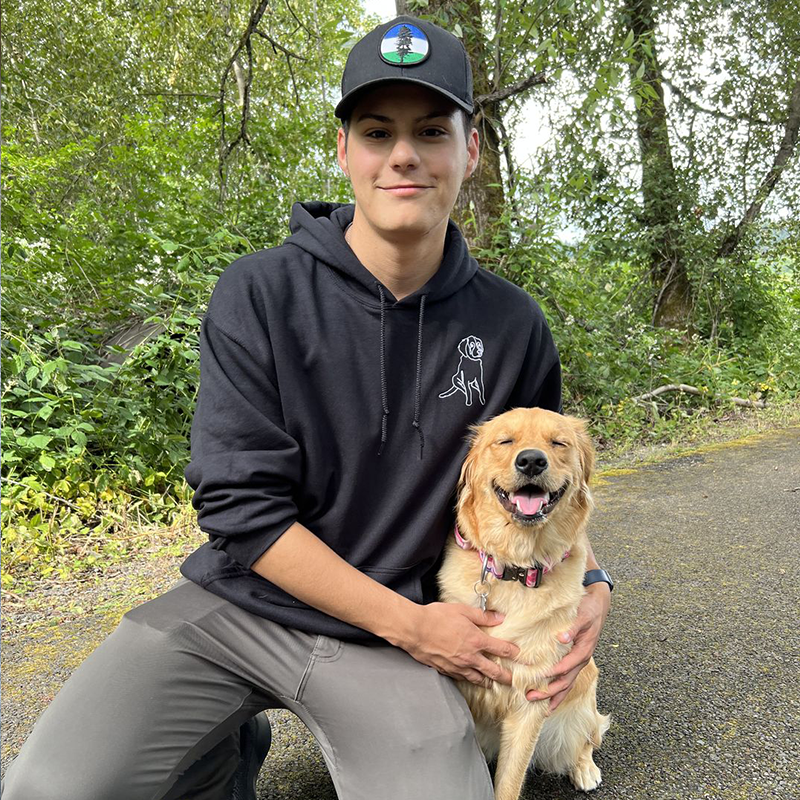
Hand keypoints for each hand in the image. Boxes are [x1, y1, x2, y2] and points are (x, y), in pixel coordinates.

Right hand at [397, 602, 520, 686]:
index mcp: (476, 640)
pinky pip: (461, 678)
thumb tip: (499, 617)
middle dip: (505, 676)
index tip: (518, 654)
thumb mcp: (462, 610)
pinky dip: (469, 680)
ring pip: (477, 679)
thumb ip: (482, 616)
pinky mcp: (446, 670)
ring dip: (487, 682)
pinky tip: (470, 679)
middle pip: (493, 671)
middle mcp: (470, 657)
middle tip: (513, 680)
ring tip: (492, 684)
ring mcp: (458, 666)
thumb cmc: (436, 617)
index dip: (512, 652)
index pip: (500, 649)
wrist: (415, 630)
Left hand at [525, 582, 610, 711]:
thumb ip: (573, 627)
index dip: (551, 673)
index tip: (536, 678)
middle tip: (530, 698)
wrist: (598, 605)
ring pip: (566, 685)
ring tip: (538, 708)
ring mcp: (578, 662)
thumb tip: (562, 638)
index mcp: (583, 651)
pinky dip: (557, 690)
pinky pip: (566, 679)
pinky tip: (548, 698)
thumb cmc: (589, 609)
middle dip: (549, 693)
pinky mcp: (574, 660)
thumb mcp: (582, 616)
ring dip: (552, 696)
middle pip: (565, 682)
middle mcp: (581, 660)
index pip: (566, 667)